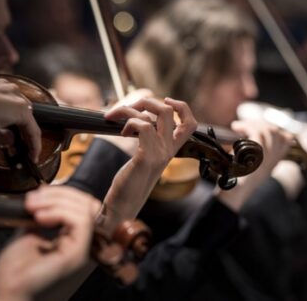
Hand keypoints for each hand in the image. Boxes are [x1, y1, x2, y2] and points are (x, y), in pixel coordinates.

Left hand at [0, 186, 100, 300]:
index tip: (37, 194)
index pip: (83, 206)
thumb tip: (45, 195)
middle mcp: (81, 244)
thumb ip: (43, 216)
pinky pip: (81, 222)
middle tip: (32, 199)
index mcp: (73, 240)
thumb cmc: (14, 271)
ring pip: (85, 209)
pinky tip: (40, 216)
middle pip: (88, 204)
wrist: (6, 290)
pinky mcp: (77, 254)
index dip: (63, 194)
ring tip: (33, 206)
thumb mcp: (29, 233)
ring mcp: (81, 250)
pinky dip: (60, 212)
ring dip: (57, 200)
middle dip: (60, 193)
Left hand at [99, 97, 196, 228]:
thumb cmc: (131, 181)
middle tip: (130, 109)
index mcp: (171, 149)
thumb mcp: (145, 156)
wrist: (124, 205)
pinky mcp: (146, 157)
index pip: (190, 123)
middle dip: (146, 101)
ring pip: (155, 114)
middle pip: (169, 110)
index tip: (165, 100)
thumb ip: (149, 139)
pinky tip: (122, 133)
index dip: (181, 106)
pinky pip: (143, 126)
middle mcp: (169, 150)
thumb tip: (139, 117)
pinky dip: (129, 122)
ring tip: (116, 118)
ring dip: (129, 110)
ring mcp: (160, 153)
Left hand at [216, 120, 294, 210]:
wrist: (232, 196)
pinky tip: (236, 127)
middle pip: (276, 132)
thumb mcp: (249, 169)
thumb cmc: (235, 184)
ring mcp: (266, 157)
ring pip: (267, 130)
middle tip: (246, 125)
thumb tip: (247, 137)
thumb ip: (254, 156)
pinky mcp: (257, 154)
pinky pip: (256, 132)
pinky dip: (246, 126)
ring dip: (252, 123)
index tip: (262, 127)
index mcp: (272, 163)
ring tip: (239, 126)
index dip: (276, 129)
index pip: (286, 140)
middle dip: (261, 124)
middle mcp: (272, 159)